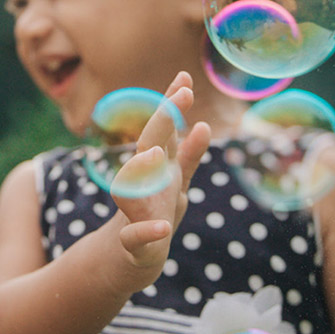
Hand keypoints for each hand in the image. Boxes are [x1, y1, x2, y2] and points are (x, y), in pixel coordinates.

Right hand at [111, 71, 211, 286]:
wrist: (132, 257)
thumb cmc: (155, 212)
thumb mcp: (175, 183)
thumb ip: (188, 156)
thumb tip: (204, 125)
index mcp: (156, 167)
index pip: (162, 129)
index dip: (171, 102)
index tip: (185, 76)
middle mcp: (142, 183)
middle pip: (148, 146)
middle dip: (162, 121)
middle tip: (182, 95)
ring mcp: (135, 211)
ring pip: (130, 188)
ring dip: (142, 170)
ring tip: (155, 155)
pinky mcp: (134, 243)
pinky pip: (136, 236)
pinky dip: (147, 231)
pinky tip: (162, 228)